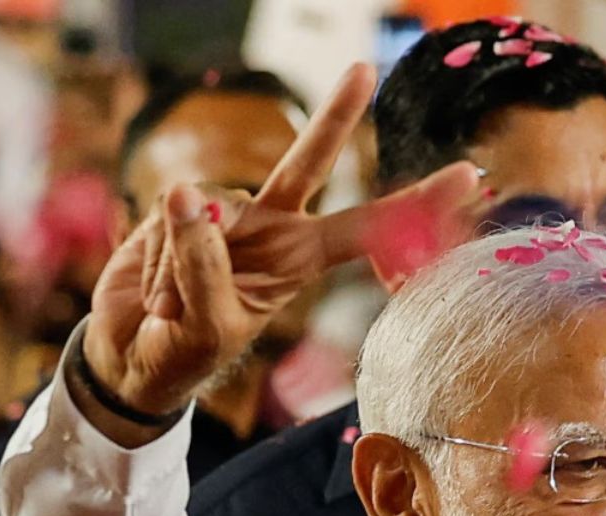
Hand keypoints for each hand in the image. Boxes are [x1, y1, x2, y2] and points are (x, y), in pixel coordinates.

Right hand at [82, 64, 476, 430]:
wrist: (135, 357)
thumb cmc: (186, 351)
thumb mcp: (207, 324)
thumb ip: (201, 265)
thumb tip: (187, 197)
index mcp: (303, 259)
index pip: (368, 226)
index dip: (416, 203)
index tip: (470, 175)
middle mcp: (273, 226)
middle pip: (309, 161)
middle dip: (335, 115)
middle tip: (363, 68)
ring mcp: (226, 214)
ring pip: (209, 211)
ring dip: (182, 269)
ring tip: (172, 312)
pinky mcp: (174, 209)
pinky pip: (167, 219)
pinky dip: (157, 266)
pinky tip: (154, 299)